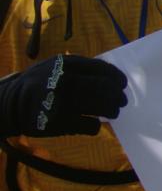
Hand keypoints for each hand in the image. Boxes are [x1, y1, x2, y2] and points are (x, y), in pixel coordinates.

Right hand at [0, 55, 127, 136]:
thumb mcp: (55, 67)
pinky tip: (92, 124)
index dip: (116, 77)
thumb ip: (81, 68)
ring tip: (113, 112)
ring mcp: (60, 102)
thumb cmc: (41, 84)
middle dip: (118, 96)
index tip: (122, 84)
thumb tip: (114, 77)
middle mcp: (63, 81)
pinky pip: (89, 126)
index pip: (101, 69)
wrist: (10, 105)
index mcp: (65, 64)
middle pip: (104, 88)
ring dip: (112, 111)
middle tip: (122, 101)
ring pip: (100, 107)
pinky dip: (95, 126)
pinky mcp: (57, 123)